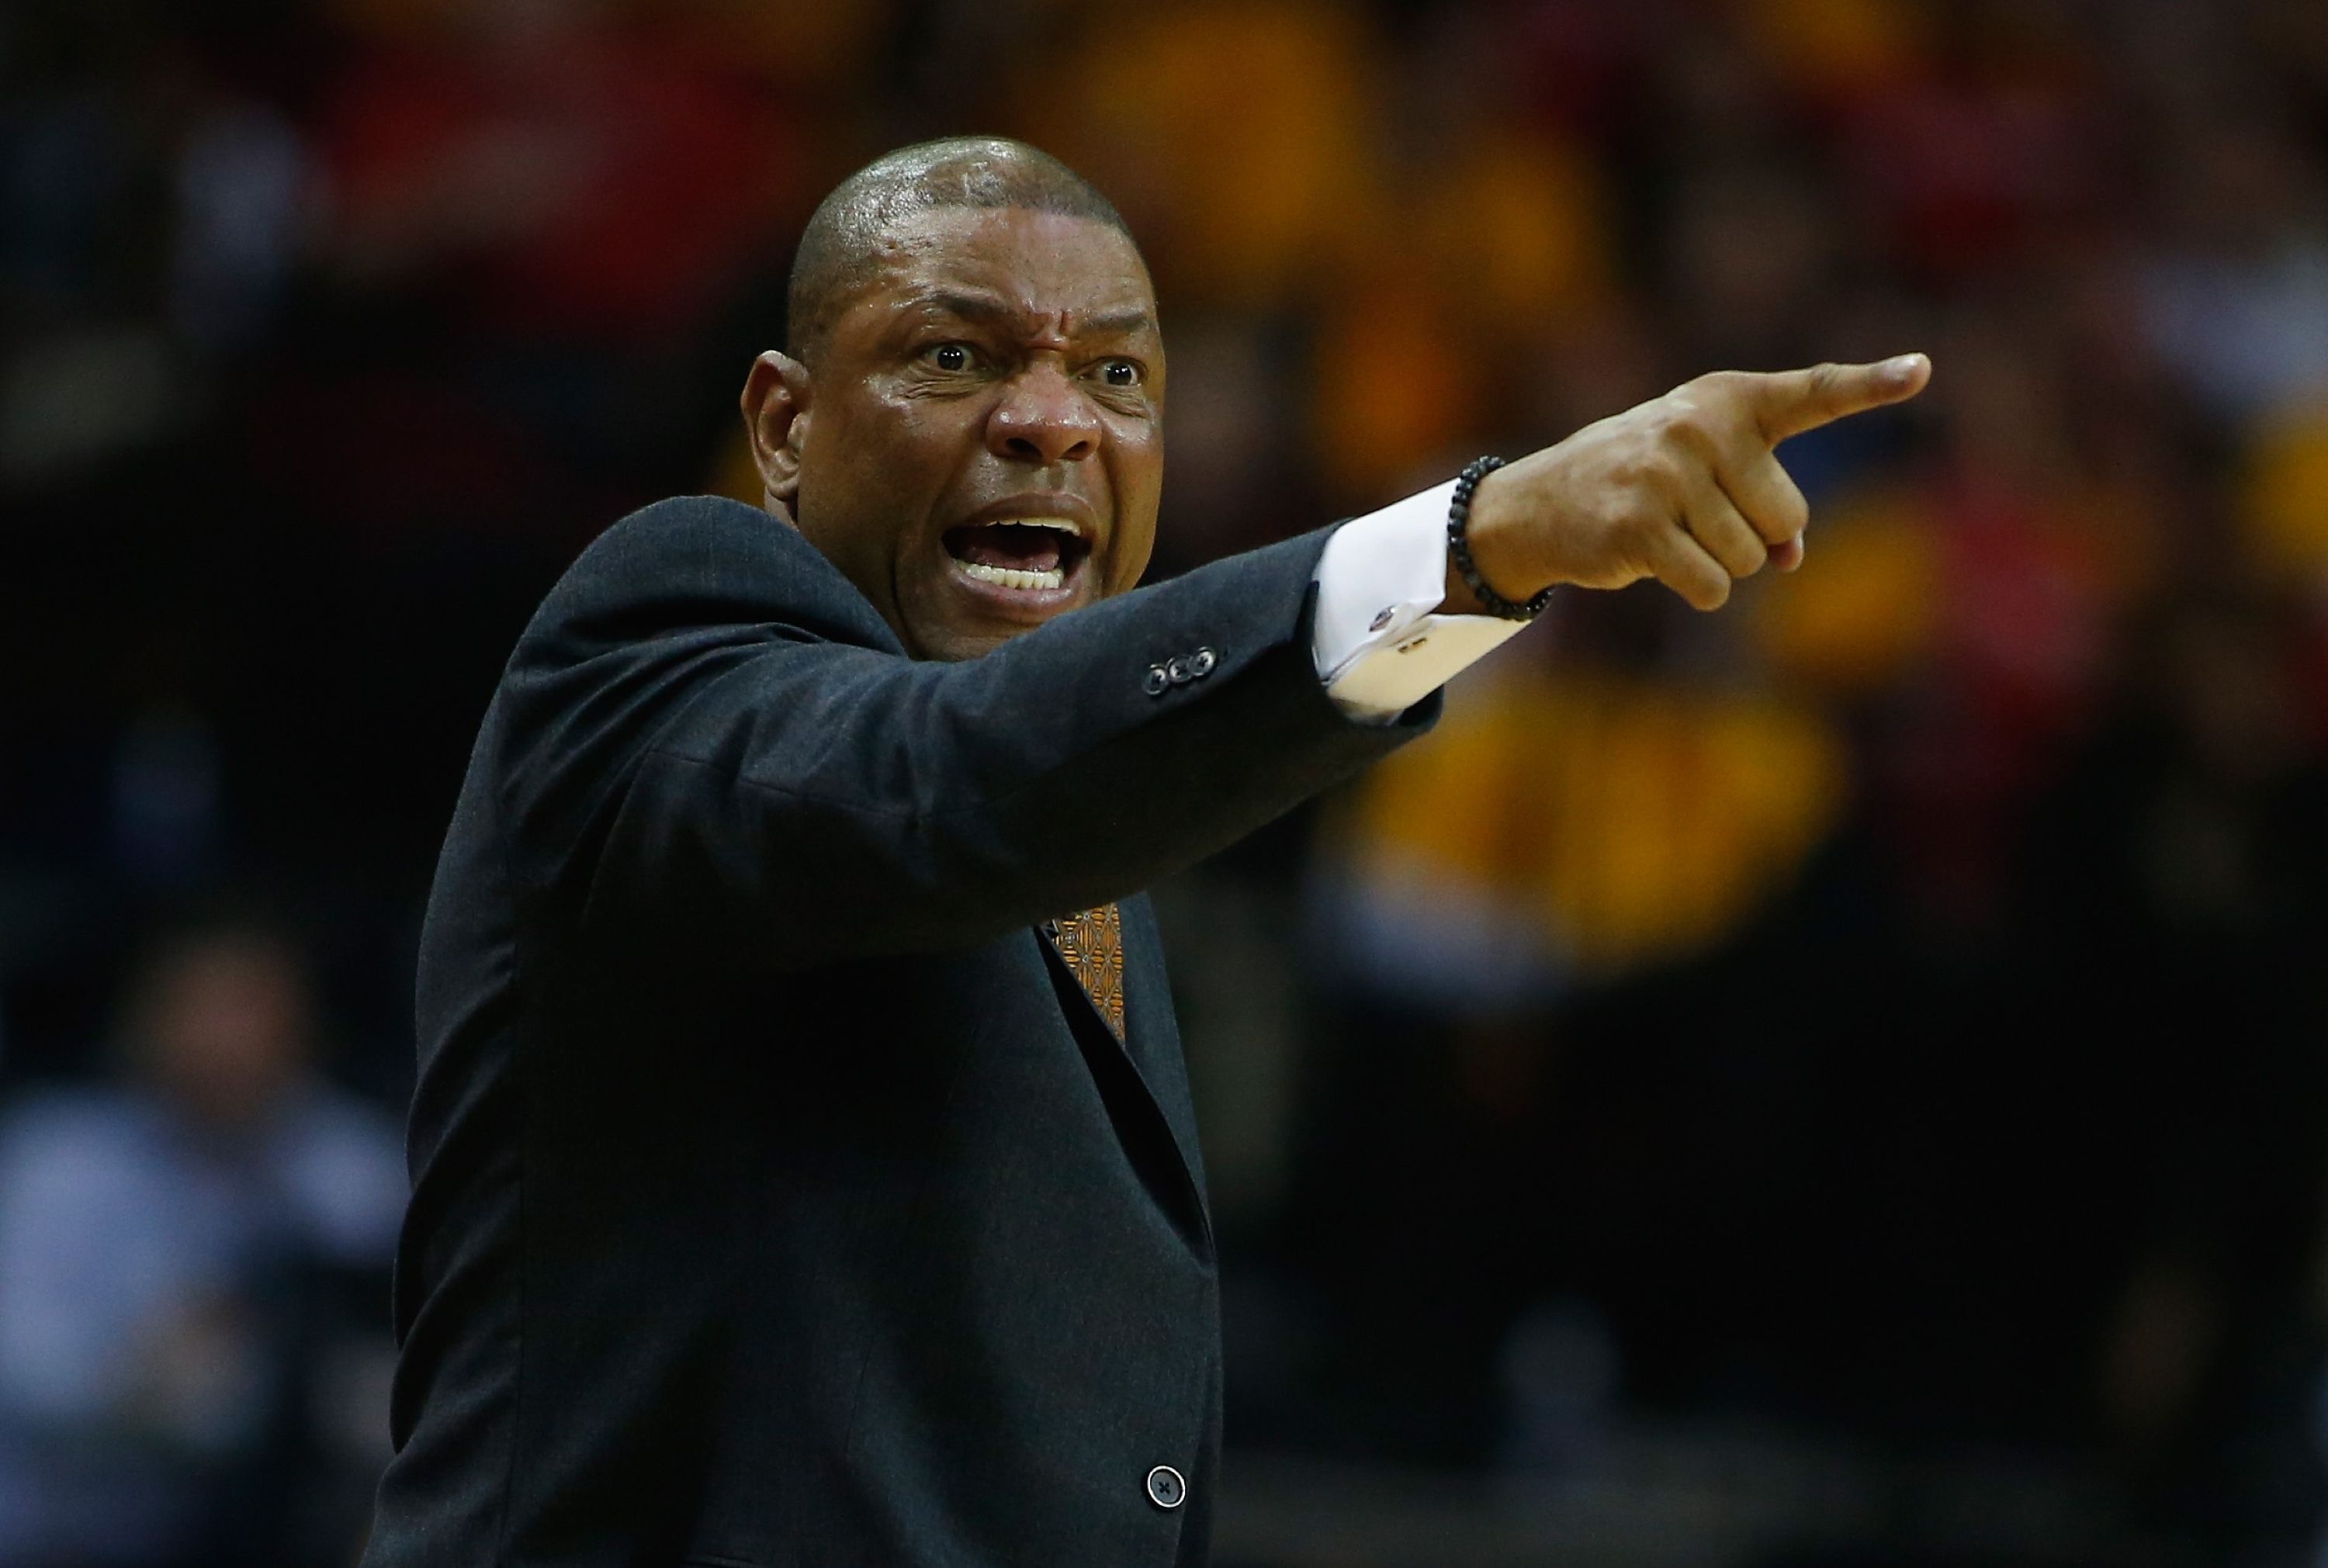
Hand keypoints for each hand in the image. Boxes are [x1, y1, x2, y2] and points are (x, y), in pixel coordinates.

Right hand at [1449, 355, 1931, 612]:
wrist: (1542, 502)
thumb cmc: (1644, 482)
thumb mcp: (1708, 471)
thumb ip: (1764, 498)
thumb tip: (1791, 557)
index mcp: (1729, 399)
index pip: (1812, 392)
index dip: (1870, 384)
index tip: (1921, 370)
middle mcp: (1700, 426)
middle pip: (1787, 516)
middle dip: (1755, 534)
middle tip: (1696, 515)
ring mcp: (1667, 473)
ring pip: (1752, 559)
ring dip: (1719, 563)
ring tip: (1669, 532)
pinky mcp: (1640, 525)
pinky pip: (1713, 586)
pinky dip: (1697, 588)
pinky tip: (1655, 560)